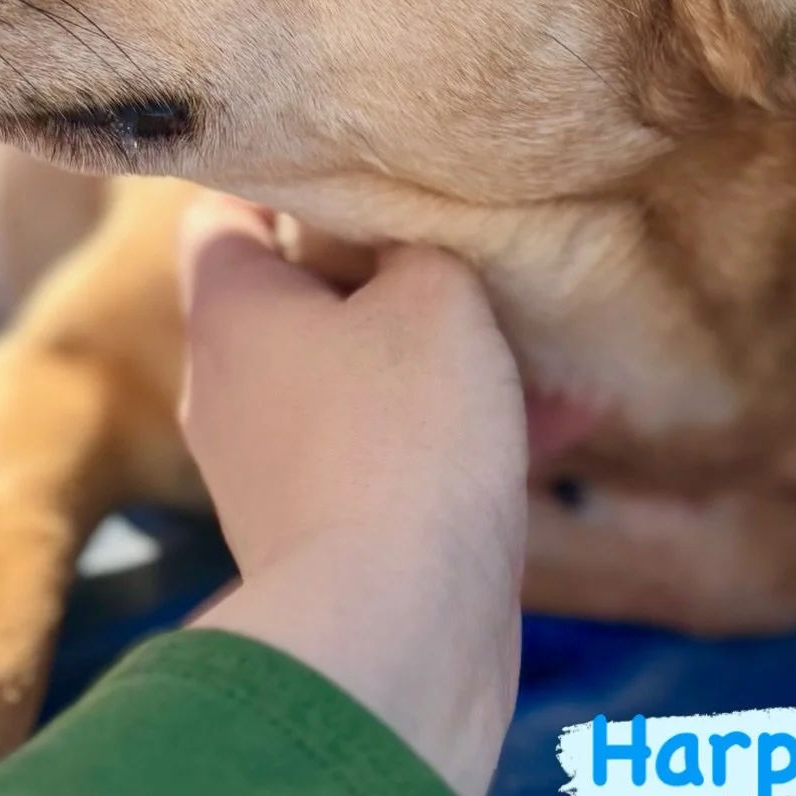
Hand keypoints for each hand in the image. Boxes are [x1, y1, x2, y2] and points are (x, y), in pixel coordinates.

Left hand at [178, 195, 527, 795]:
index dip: (289, 175)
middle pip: (301, 295)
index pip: (225, 209)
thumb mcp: (433, 298)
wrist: (393, 634)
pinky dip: (464, 433)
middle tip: (470, 241)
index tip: (364, 161)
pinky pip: (397, 456)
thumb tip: (410, 239)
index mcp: (230, 311)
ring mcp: (278, 469)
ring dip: (447, 355)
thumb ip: (421, 246)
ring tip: (547, 332)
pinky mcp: (333, 535)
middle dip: (388, 269)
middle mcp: (233, 388)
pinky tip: (570, 417)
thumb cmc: (402, 440)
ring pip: (364, 380)